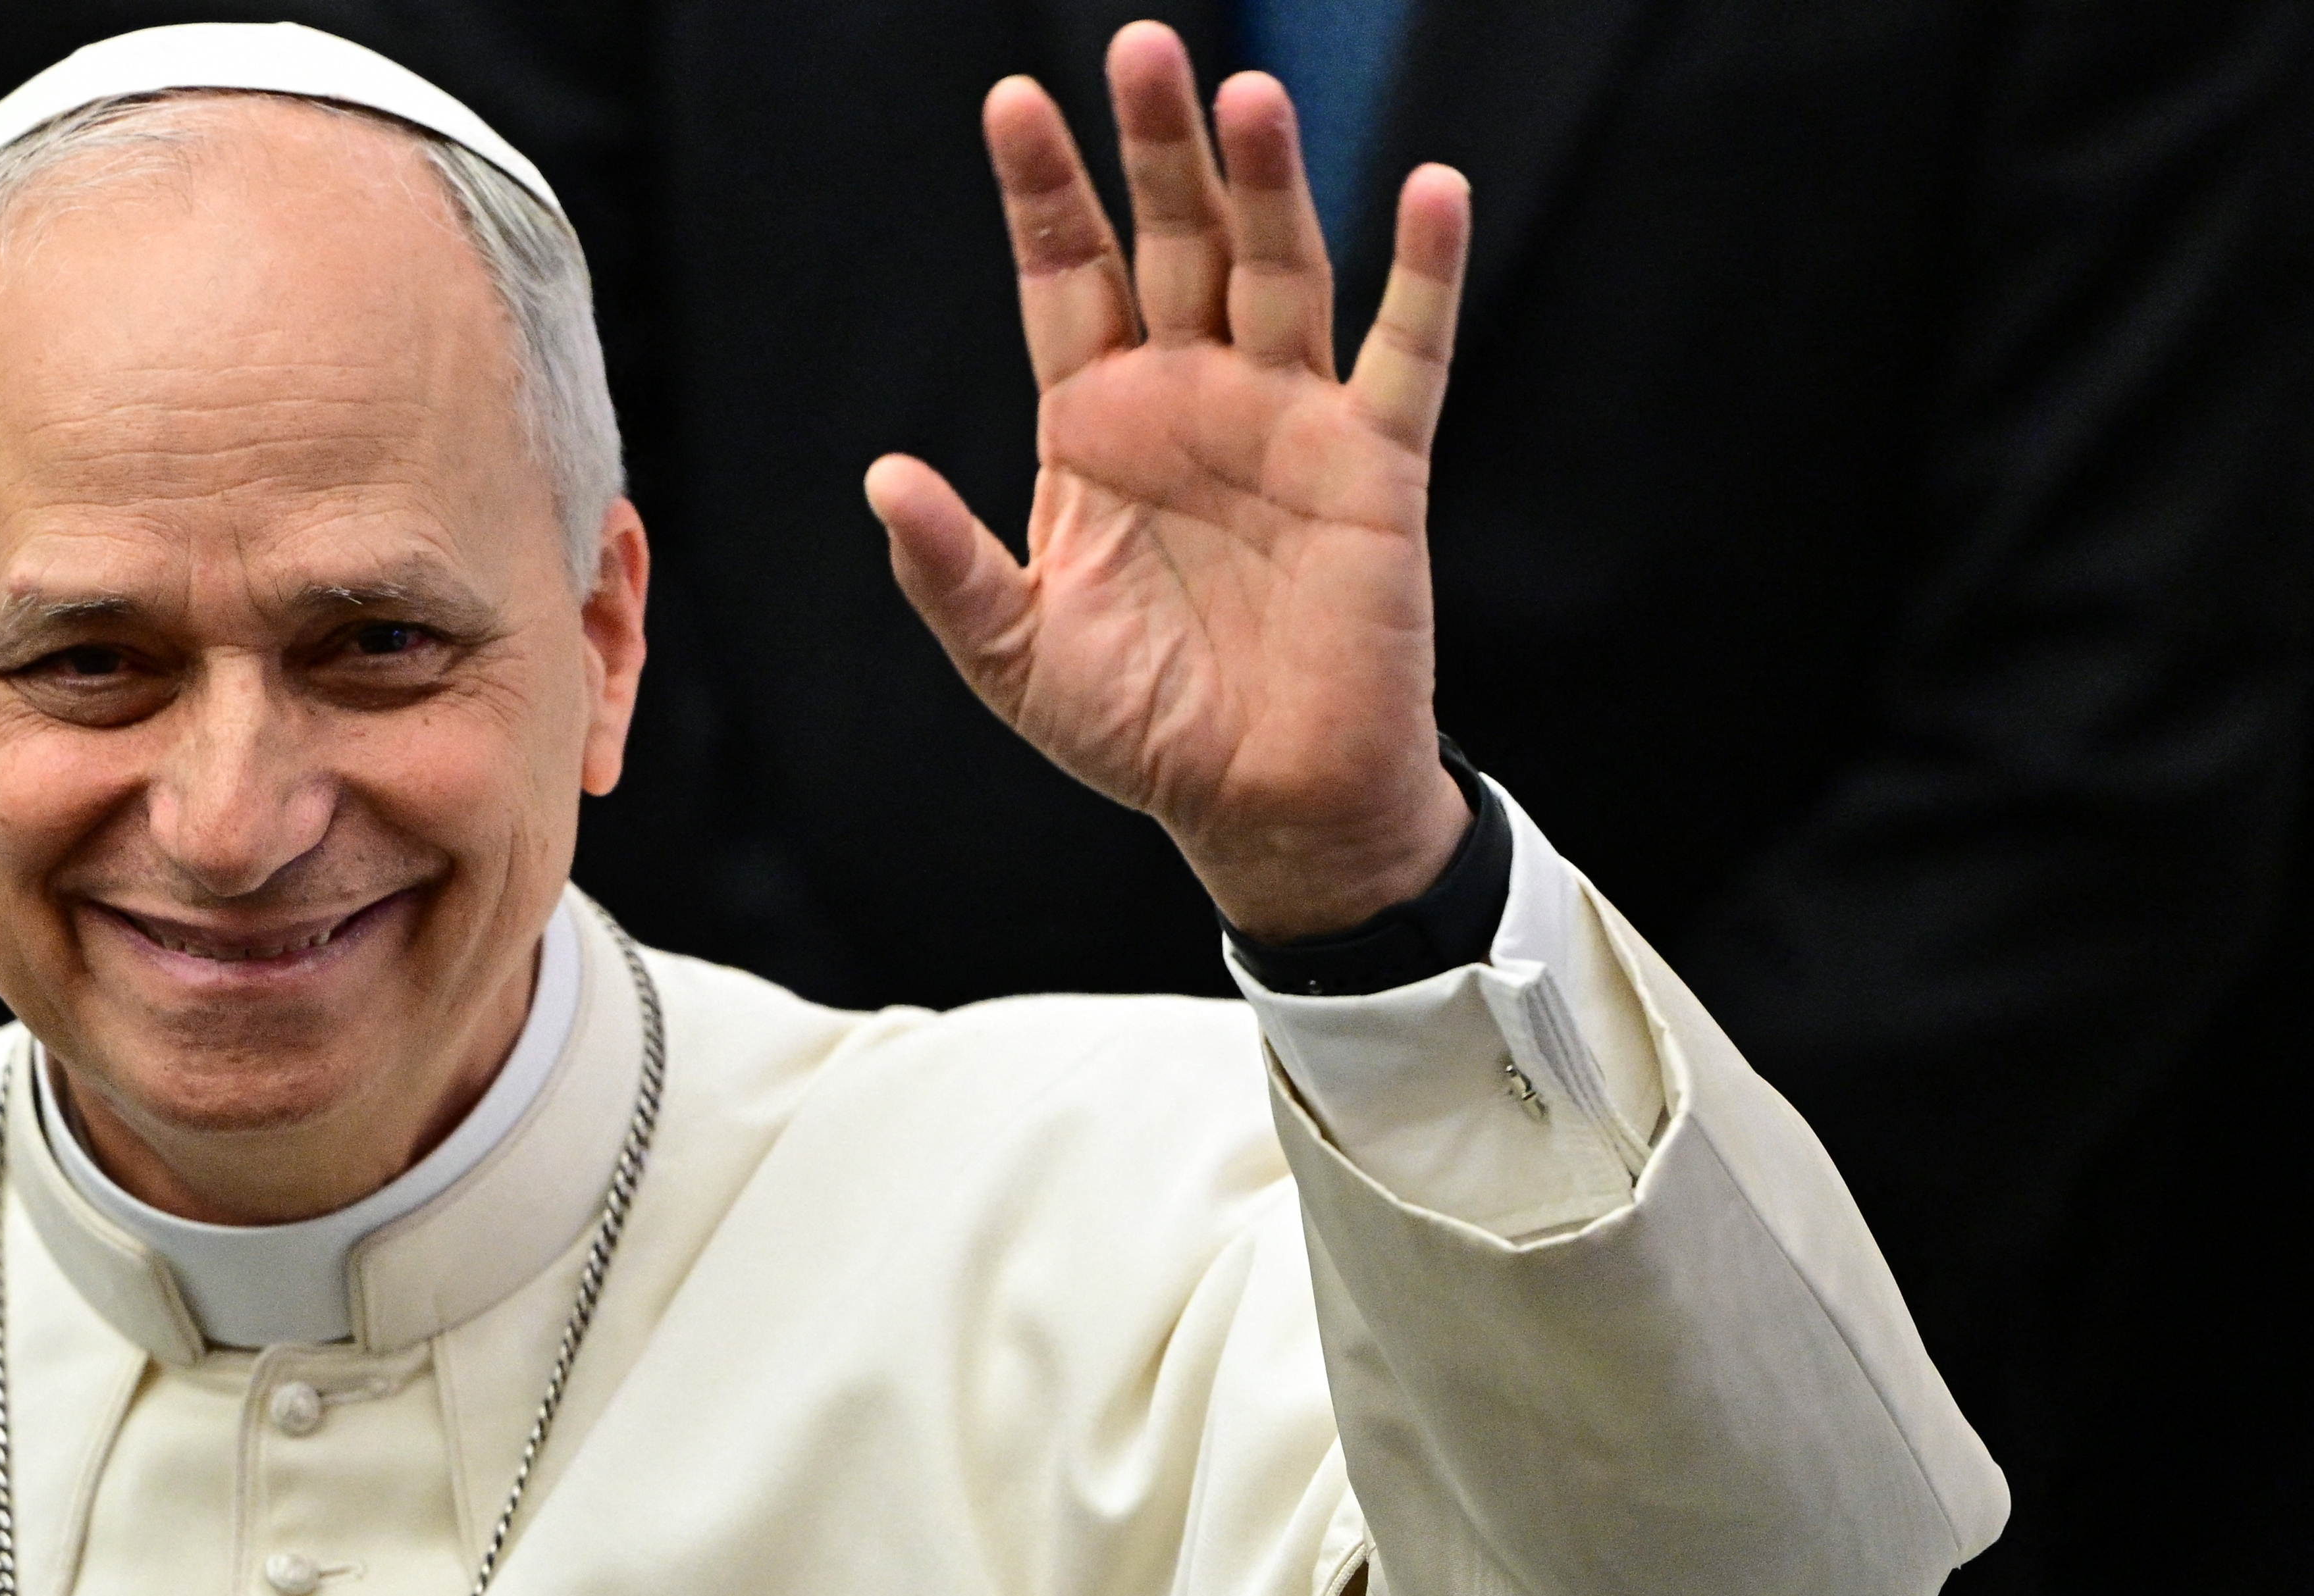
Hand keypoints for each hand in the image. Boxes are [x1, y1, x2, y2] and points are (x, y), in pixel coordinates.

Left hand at [867, 23, 1476, 942]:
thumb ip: (948, 568)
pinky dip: (1423, 274)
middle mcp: (1193, 397)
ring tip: (1247, 96)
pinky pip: (1408, 354)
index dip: (1043, 193)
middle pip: (1173, 241)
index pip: (1066, 277)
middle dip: (1155, 149)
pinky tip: (1430, 189)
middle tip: (1140, 46)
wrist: (1259, 803)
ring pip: (1278, 271)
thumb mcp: (1015, 653)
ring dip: (1267, 184)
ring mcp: (1288, 419)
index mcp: (1097, 425)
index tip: (1012, 103)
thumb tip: (883, 477)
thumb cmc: (1140, 726)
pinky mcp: (1375, 464)